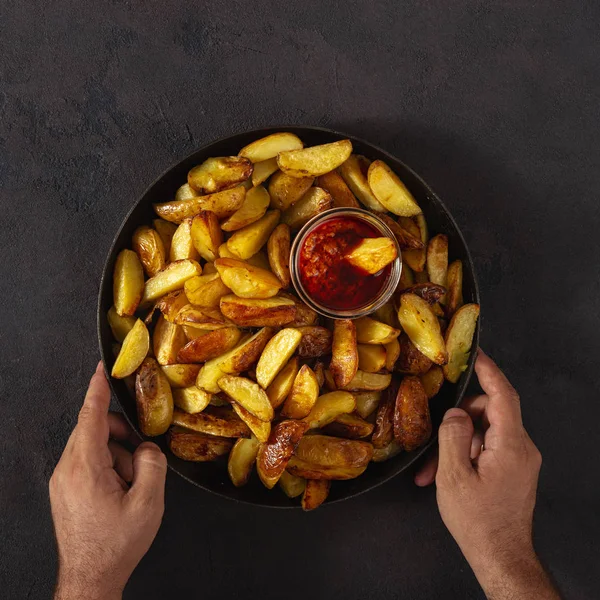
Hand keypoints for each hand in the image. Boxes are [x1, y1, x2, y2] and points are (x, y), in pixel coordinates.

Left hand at [50, 362, 166, 599]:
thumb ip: (152, 463)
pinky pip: (87, 463)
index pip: (91, 416)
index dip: (97, 389)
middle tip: (140, 457)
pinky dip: (108, 466)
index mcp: (85, 467)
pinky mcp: (65, 490)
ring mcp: (63, 480)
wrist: (90, 578)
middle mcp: (67, 469)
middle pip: (95, 430)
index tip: (101, 367)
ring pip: (93, 447)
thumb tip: (146, 448)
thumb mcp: (147, 502)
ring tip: (131, 485)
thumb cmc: (115, 544)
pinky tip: (120, 491)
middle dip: (121, 436)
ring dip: (117, 455)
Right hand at [415, 350, 559, 599]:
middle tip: (434, 436)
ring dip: (457, 442)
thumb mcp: (454, 476)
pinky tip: (443, 474)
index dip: (489, 370)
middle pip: (490, 412)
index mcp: (511, 445)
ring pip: (485, 431)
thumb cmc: (477, 521)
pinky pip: (487, 448)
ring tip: (432, 468)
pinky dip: (465, 454)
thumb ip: (453, 436)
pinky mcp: (514, 469)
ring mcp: (519, 459)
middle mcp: (522, 447)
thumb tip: (455, 413)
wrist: (501, 557)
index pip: (503, 395)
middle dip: (459, 418)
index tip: (475, 352)